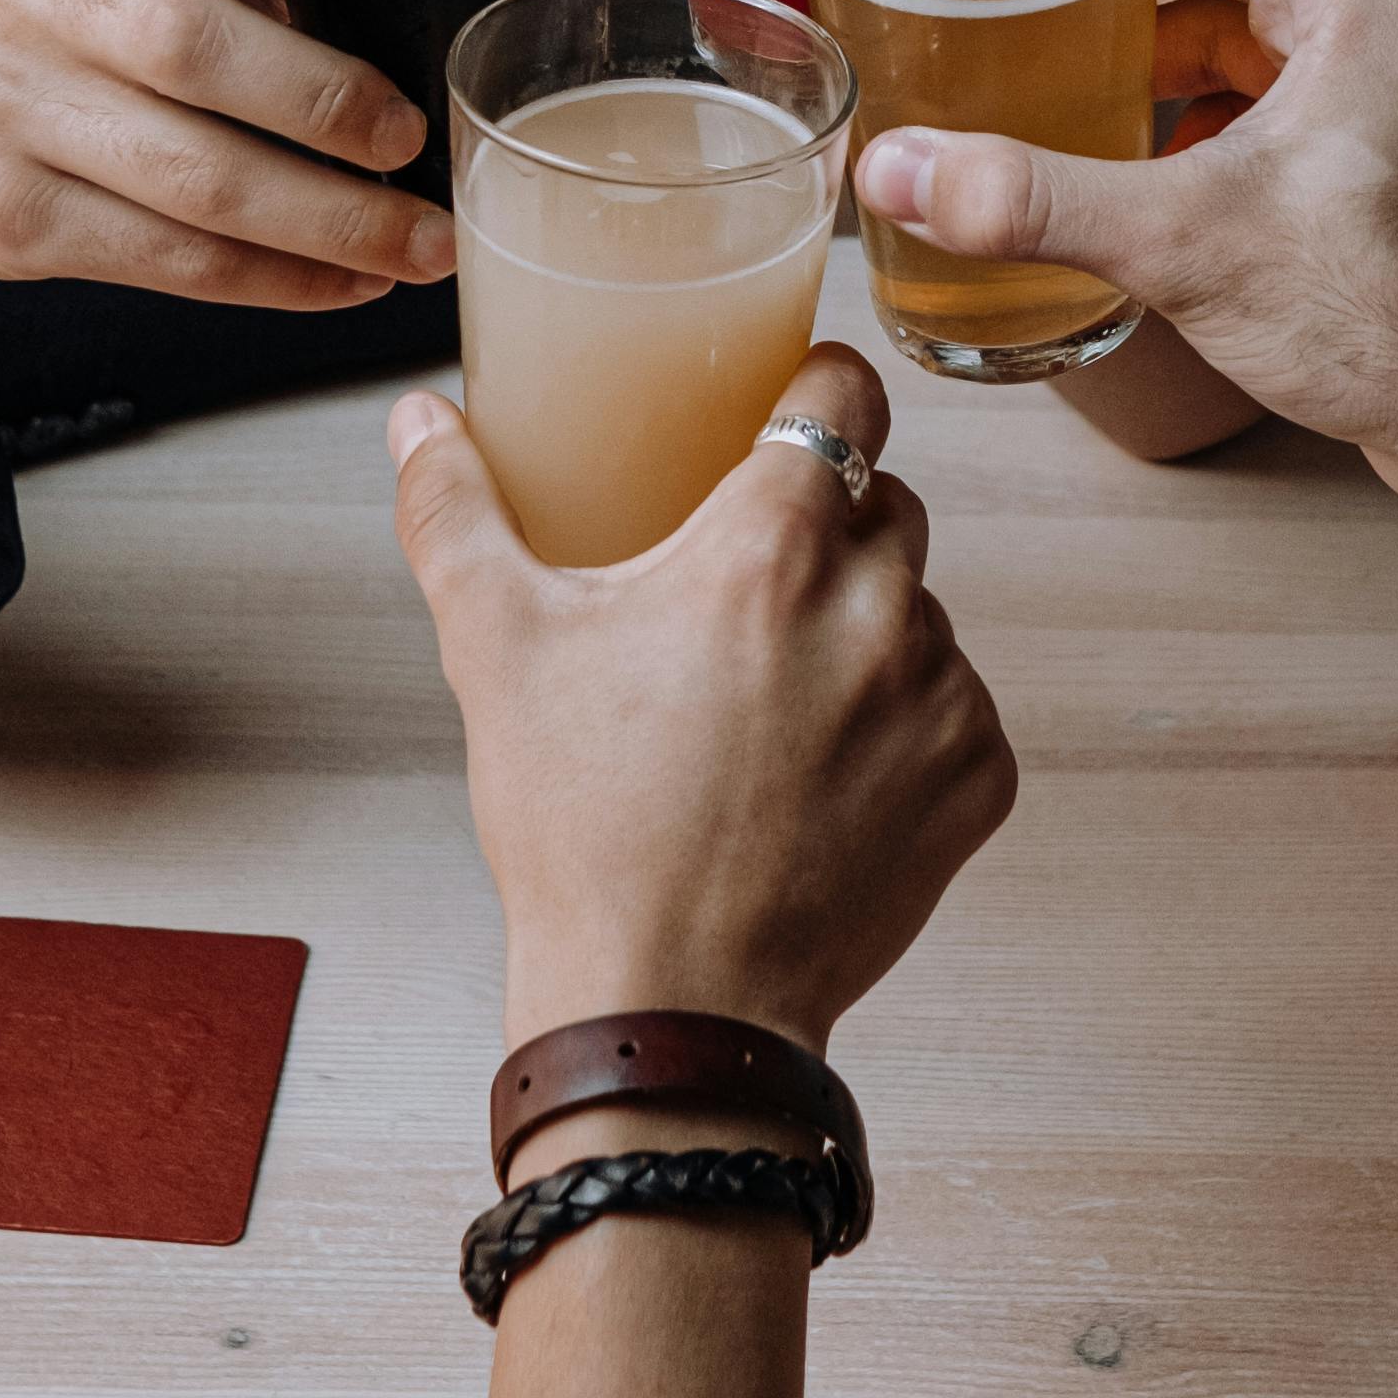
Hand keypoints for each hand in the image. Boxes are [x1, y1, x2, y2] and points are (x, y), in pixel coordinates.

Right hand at [0, 0, 459, 327]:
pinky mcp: (14, 218)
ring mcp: (8, 112)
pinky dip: (279, 278)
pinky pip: (173, 260)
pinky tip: (348, 279)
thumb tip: (407, 24)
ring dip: (329, 221)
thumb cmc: (71, 19)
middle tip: (411, 138)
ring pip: (195, 180)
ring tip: (421, 241)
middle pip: (189, 50)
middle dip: (324, 104)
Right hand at [388, 340, 1013, 1048]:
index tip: (786, 415)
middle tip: (742, 595)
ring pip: (920, 610)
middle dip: (823, 530)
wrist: (670, 1004)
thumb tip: (418, 418)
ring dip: (862, 631)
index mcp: (770, 546)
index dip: (817, 393)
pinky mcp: (979, 778)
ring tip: (770, 705)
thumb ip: (455, 511)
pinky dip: (904, 727)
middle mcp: (878, 604)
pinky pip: (957, 710)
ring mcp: (944, 696)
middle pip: (881, 506)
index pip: (845, 396)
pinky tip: (822, 774)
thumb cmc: (583, 826)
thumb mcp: (495, 650)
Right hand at [857, 0, 1397, 500]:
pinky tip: (1143, 175)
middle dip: (1109, 0)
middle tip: (1001, 22)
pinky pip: (1287, 97)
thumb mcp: (1186, 242)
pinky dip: (1214, 122)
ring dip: (1160, 69)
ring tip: (1056, 101)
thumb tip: (896, 168)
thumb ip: (1029, 197)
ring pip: (1251, 37)